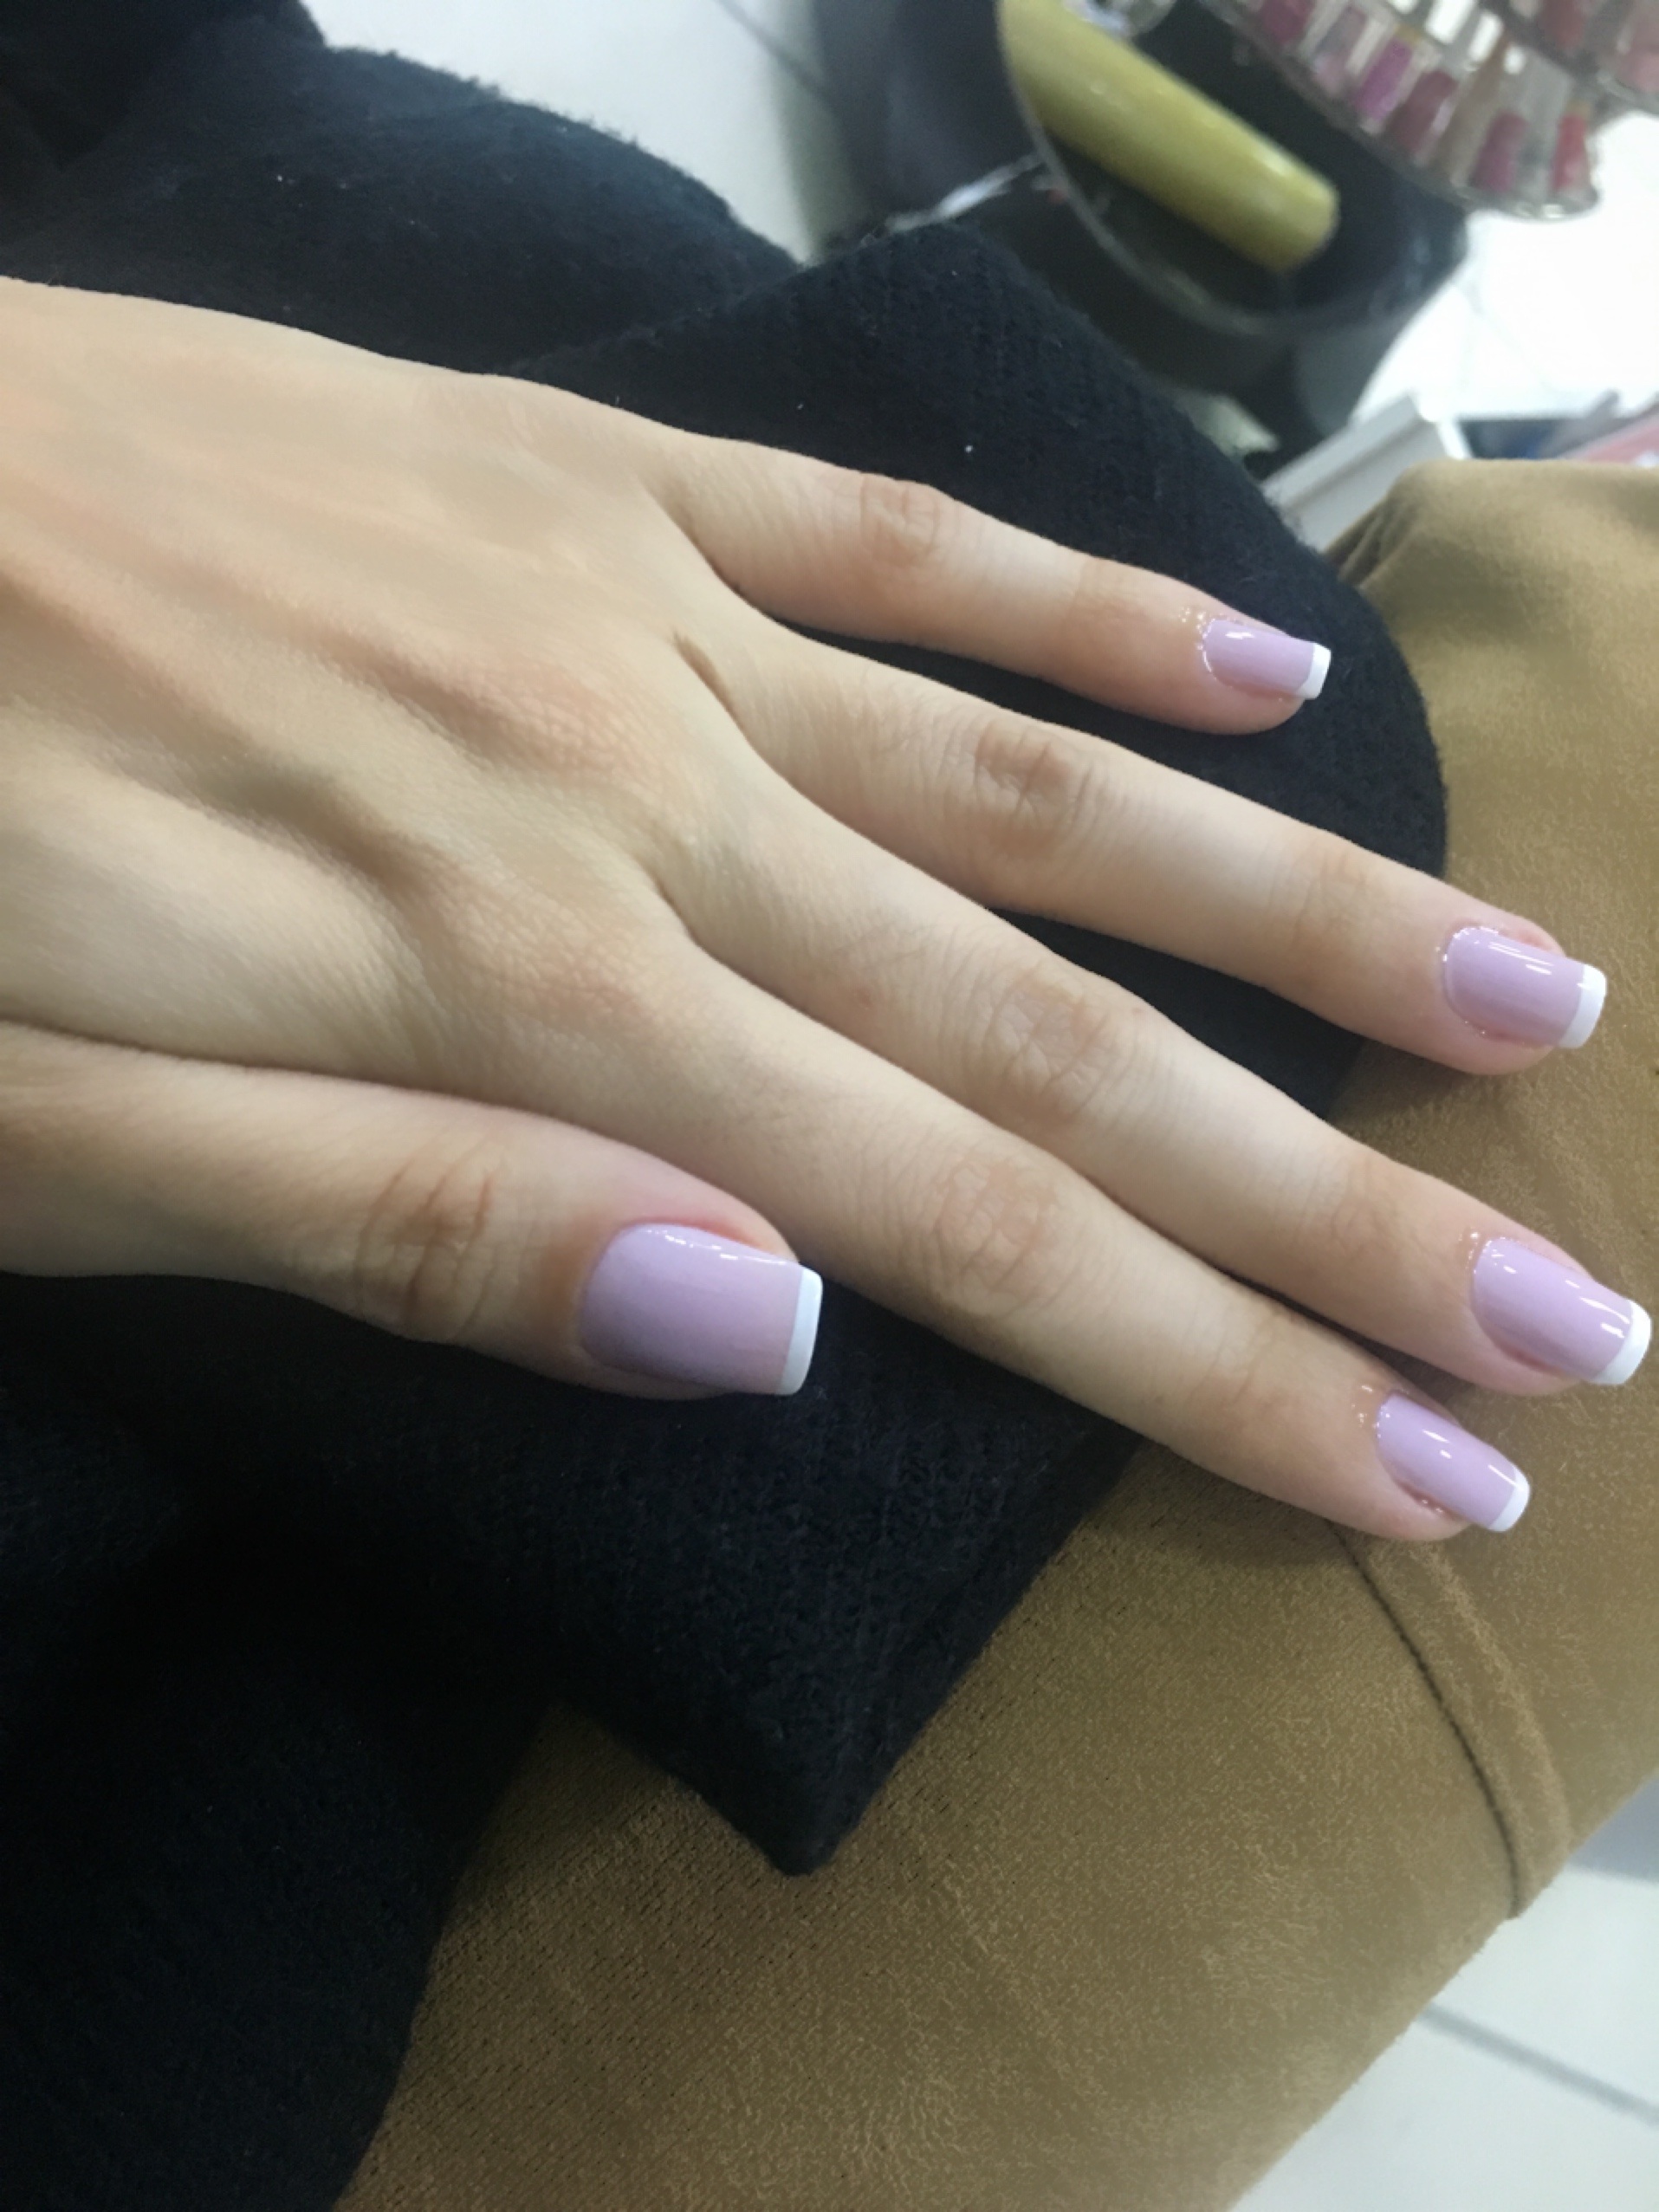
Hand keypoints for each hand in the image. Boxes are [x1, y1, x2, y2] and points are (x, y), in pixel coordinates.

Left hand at [0, 280, 1643, 1539]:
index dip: (1214, 1365)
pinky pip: (882, 538)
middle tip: (1564, 1318)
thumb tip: (774, 1334)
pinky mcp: (572, 476)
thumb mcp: (59, 1139)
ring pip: (1034, 789)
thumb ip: (425, 1230)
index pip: (961, 1229)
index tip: (1425, 1464)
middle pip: (1057, 1041)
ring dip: (1294, 915)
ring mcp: (629, 617)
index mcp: (531, 1003)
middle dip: (1333, 1200)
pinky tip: (1255, 683)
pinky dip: (1083, 614)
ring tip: (1517, 1000)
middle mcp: (645, 805)